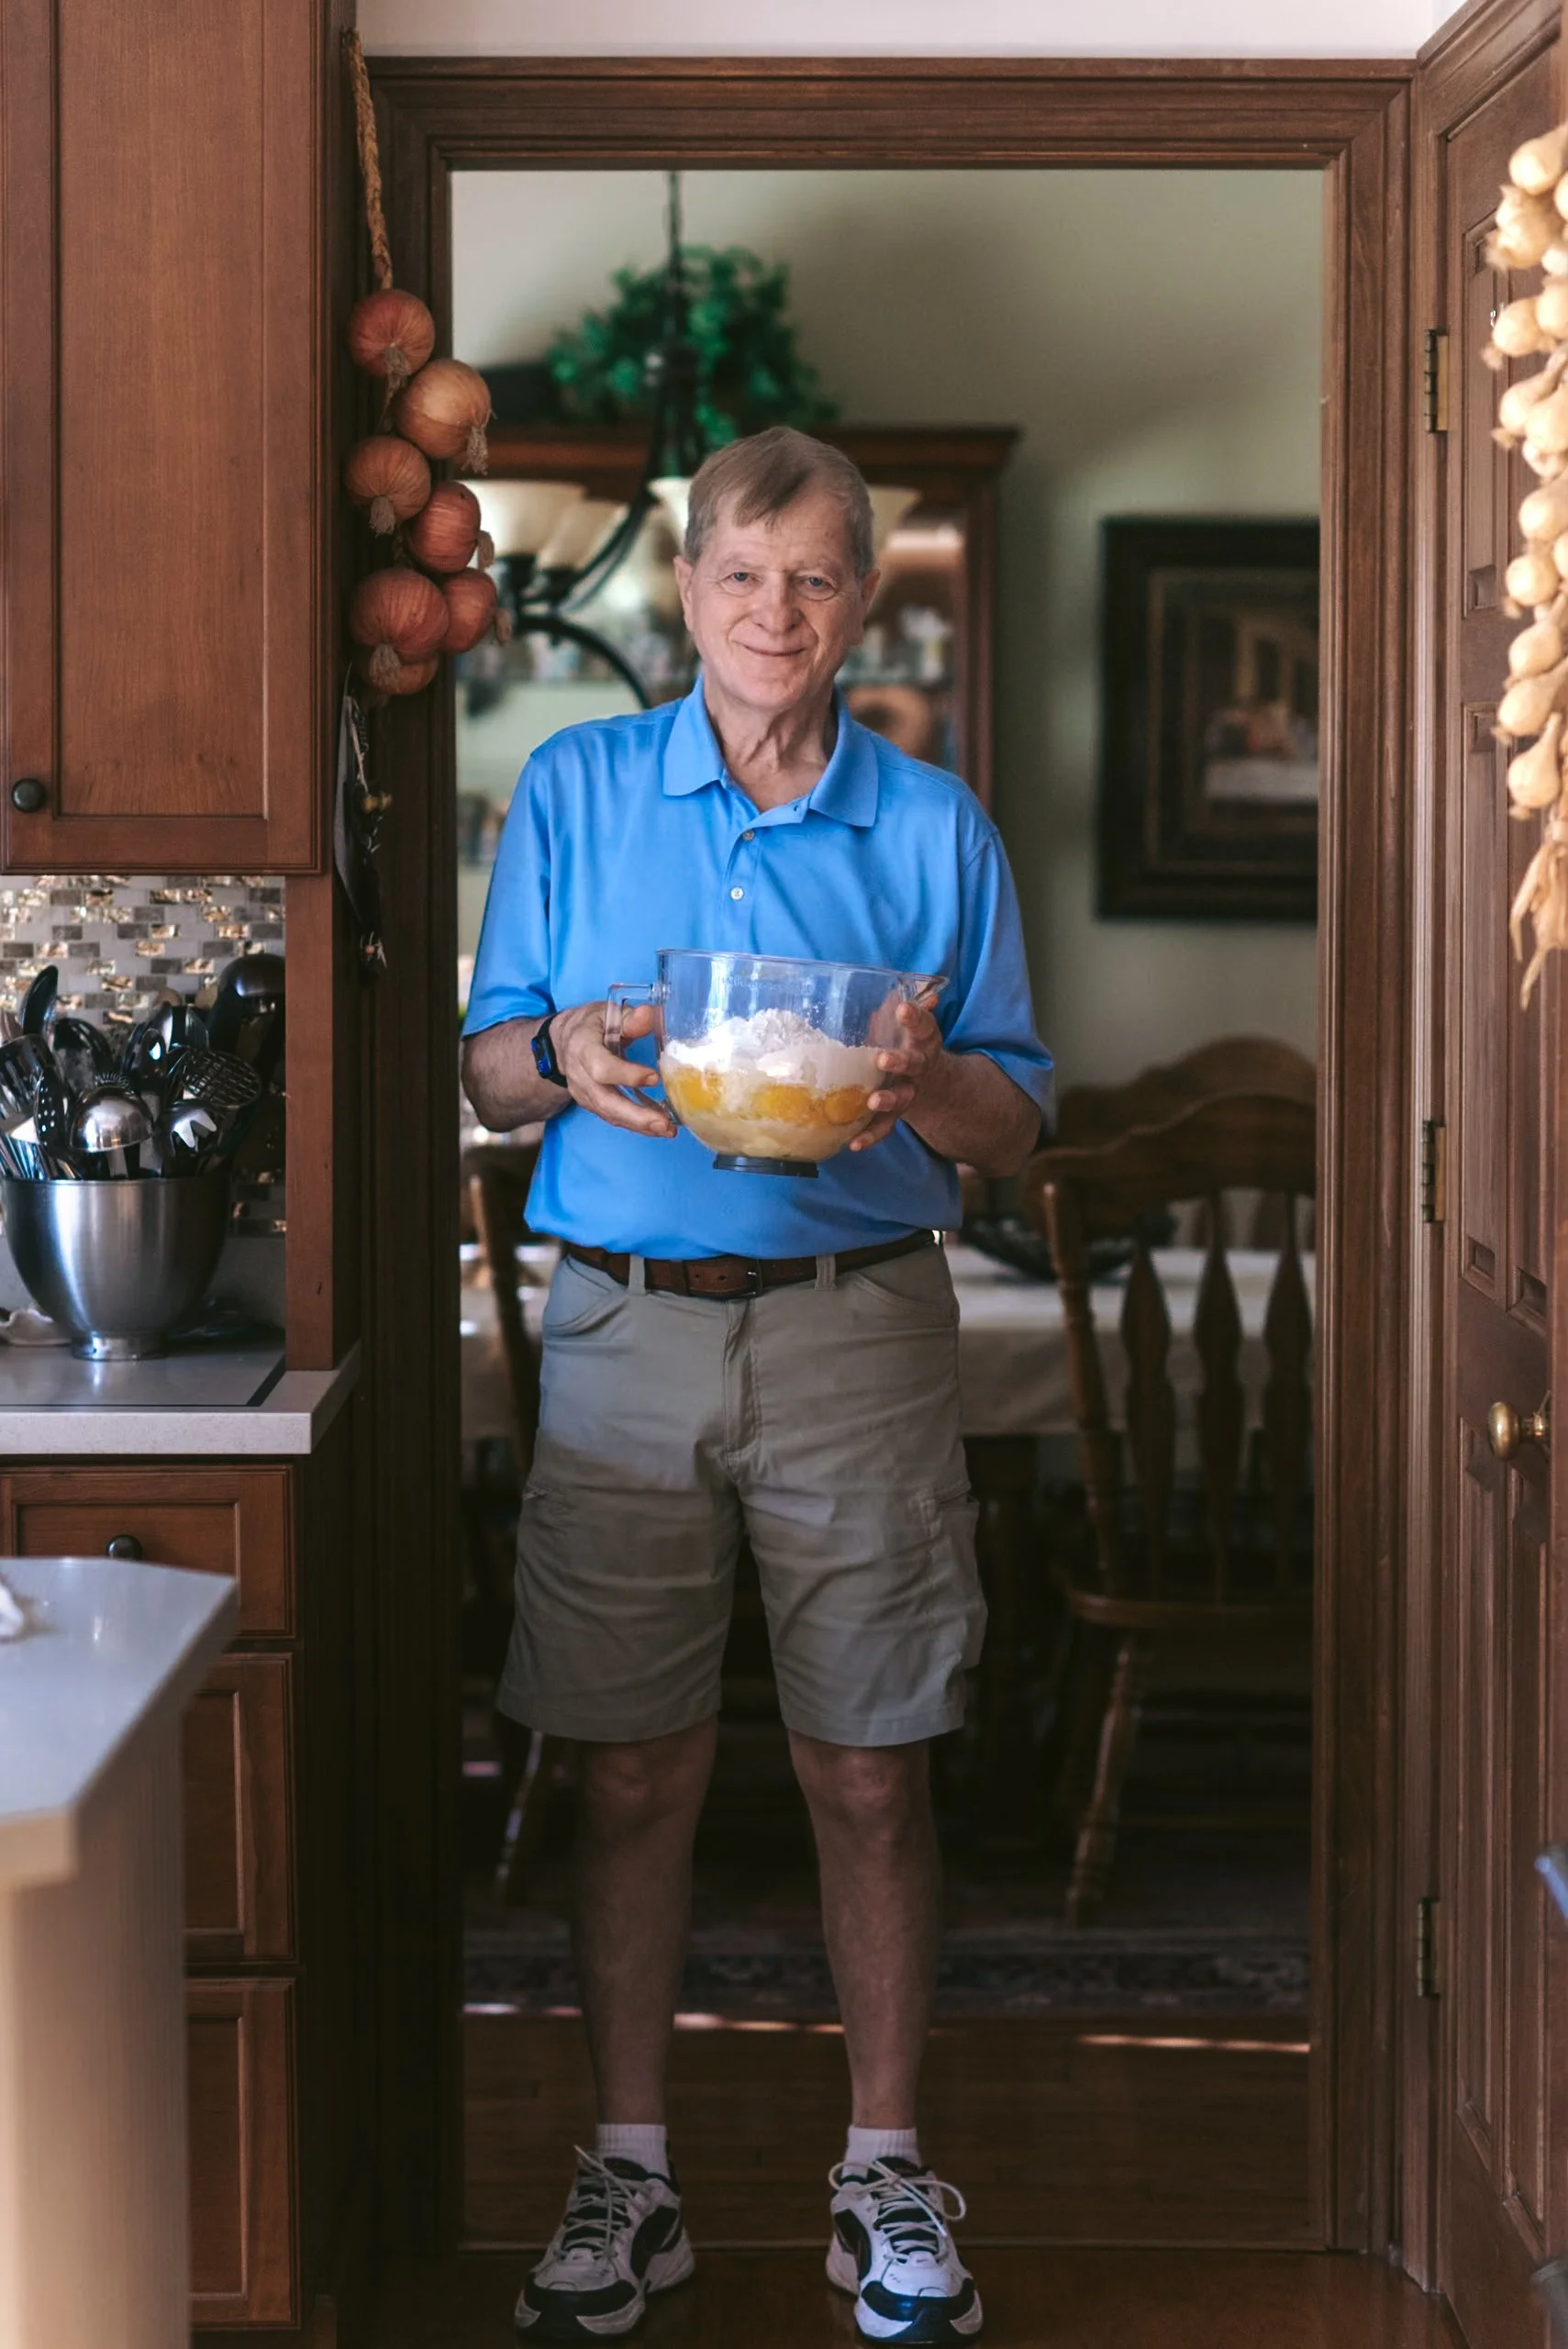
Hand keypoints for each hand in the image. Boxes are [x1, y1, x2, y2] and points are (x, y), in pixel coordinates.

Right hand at [551, 1000, 675, 1138]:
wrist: (565, 1041)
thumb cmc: (592, 1024)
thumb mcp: (609, 1013)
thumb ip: (630, 1018)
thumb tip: (650, 1015)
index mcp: (582, 1047)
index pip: (601, 1068)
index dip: (626, 1075)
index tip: (654, 1077)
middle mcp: (579, 1075)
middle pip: (605, 1101)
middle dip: (636, 1116)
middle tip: (664, 1123)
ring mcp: (583, 1093)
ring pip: (609, 1114)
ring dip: (640, 1125)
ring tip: (668, 1129)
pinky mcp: (591, 1104)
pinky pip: (613, 1117)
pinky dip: (636, 1124)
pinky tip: (659, 1126)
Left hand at [848, 999, 944, 1151]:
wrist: (928, 1083)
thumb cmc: (907, 1044)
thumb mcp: (907, 1025)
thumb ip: (904, 1008)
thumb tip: (917, 988)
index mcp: (923, 1041)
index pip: (923, 1026)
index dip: (915, 1017)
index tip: (902, 1009)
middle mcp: (919, 1068)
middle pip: (914, 1065)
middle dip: (900, 1061)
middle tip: (882, 1058)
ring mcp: (908, 1093)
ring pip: (901, 1098)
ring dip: (887, 1100)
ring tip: (873, 1101)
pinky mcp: (894, 1114)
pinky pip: (883, 1127)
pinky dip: (870, 1136)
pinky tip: (853, 1144)